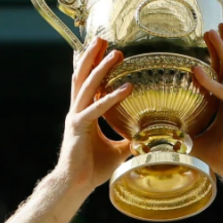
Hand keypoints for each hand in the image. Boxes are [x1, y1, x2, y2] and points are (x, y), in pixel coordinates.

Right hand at [54, 38, 133, 190]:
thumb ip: (128, 139)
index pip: (87, 82)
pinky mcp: (78, 128)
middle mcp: (77, 111)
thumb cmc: (92, 168)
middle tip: (104, 37)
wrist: (75, 185)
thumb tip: (147, 136)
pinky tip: (127, 88)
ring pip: (87, 86)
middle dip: (92, 55)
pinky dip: (111, 97)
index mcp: (83, 113)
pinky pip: (96, 109)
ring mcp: (76, 118)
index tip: (102, 47)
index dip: (93, 63)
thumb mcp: (117, 149)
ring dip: (101, 68)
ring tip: (116, 53)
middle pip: (82, 76)